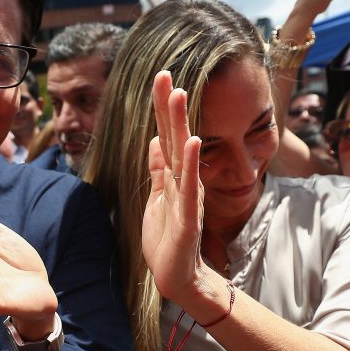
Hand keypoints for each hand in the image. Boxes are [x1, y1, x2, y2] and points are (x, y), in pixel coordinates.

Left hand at [141, 71, 210, 311]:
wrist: (178, 276)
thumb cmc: (168, 239)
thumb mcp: (158, 197)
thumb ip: (159, 170)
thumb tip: (155, 140)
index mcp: (174, 176)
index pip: (166, 135)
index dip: (162, 108)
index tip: (161, 78)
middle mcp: (184, 181)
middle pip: (175, 136)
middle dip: (170, 106)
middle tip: (166, 74)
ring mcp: (188, 197)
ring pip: (183, 155)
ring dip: (181, 124)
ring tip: (180, 95)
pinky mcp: (188, 216)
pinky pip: (190, 186)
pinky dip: (191, 163)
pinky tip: (194, 141)